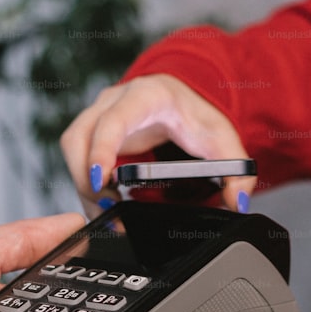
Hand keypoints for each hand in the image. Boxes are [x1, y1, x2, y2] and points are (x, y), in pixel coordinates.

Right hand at [60, 74, 256, 215]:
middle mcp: (114, 101)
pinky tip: (106, 205)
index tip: (101, 182)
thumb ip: (237, 170)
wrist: (182, 100)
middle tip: (109, 212)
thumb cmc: (196, 114)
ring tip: (108, 214)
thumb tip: (236, 201)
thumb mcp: (222, 139)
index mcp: (145, 96)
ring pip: (73, 149)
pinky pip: (77, 158)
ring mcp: (98, 115)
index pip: (113, 120)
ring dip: (84, 185)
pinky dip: (87, 185)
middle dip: (86, 178)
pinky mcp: (92, 133)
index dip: (101, 151)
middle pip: (81, 137)